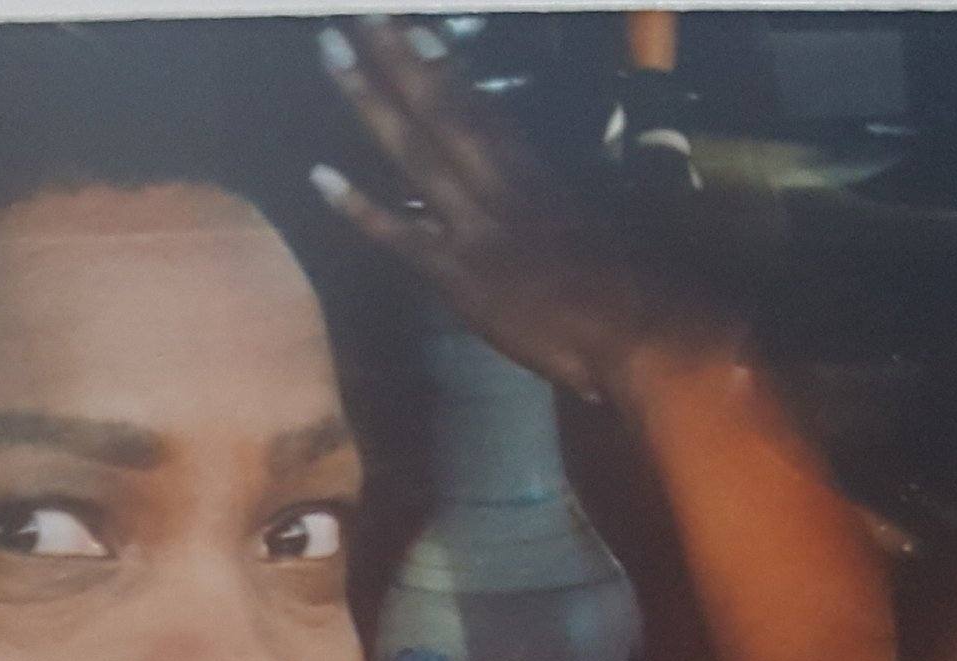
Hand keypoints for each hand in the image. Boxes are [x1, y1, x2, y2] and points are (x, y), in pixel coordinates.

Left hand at [313, 20, 656, 402]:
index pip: (483, 108)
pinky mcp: (460, 275)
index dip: (446, 66)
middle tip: (358, 11)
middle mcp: (502, 184)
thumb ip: (593, 193)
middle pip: (443, 107)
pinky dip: (358, 208)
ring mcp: (477, 226)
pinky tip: (319, 176)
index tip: (416, 27)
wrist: (636, 331)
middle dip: (398, 55)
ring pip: (414, 149)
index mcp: (538, 172)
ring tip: (332, 51)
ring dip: (370, 98)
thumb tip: (615, 166)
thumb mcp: (612, 223)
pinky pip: (399, 236)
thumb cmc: (637, 284)